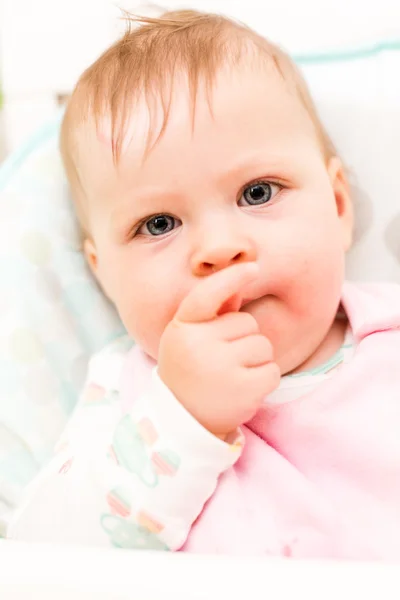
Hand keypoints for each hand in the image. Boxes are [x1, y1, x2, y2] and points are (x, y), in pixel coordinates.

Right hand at [158, 263, 279, 436]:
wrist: (184, 422)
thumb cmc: (190, 370)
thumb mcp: (192, 339)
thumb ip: (214, 312)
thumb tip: (240, 283)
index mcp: (182, 328)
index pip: (208, 295)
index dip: (231, 278)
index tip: (253, 267)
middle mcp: (198, 344)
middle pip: (246, 323)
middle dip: (242, 339)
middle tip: (221, 362)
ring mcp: (221, 368)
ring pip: (262, 345)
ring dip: (255, 360)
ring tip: (231, 377)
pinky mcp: (243, 389)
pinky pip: (272, 370)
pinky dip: (264, 380)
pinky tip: (242, 390)